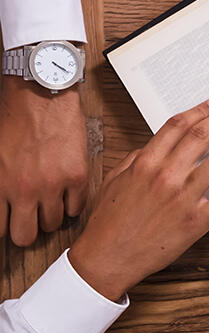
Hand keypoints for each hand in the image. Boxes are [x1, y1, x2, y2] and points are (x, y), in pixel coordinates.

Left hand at [0, 80, 87, 246]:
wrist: (41, 96)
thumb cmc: (14, 118)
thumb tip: (2, 202)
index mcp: (0, 185)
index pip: (0, 229)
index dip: (5, 229)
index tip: (9, 225)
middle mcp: (25, 190)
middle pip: (26, 236)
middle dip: (25, 231)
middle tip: (29, 222)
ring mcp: (53, 185)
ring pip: (53, 224)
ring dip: (49, 218)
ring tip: (49, 207)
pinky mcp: (76, 176)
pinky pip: (77, 208)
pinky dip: (72, 206)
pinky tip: (66, 197)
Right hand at [67, 98, 208, 299]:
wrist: (107, 257)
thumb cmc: (109, 222)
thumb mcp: (114, 182)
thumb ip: (135, 160)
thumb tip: (154, 146)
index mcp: (145, 163)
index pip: (178, 126)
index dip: (201, 110)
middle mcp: (165, 175)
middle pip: (202, 136)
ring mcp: (182, 198)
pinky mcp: (194, 222)